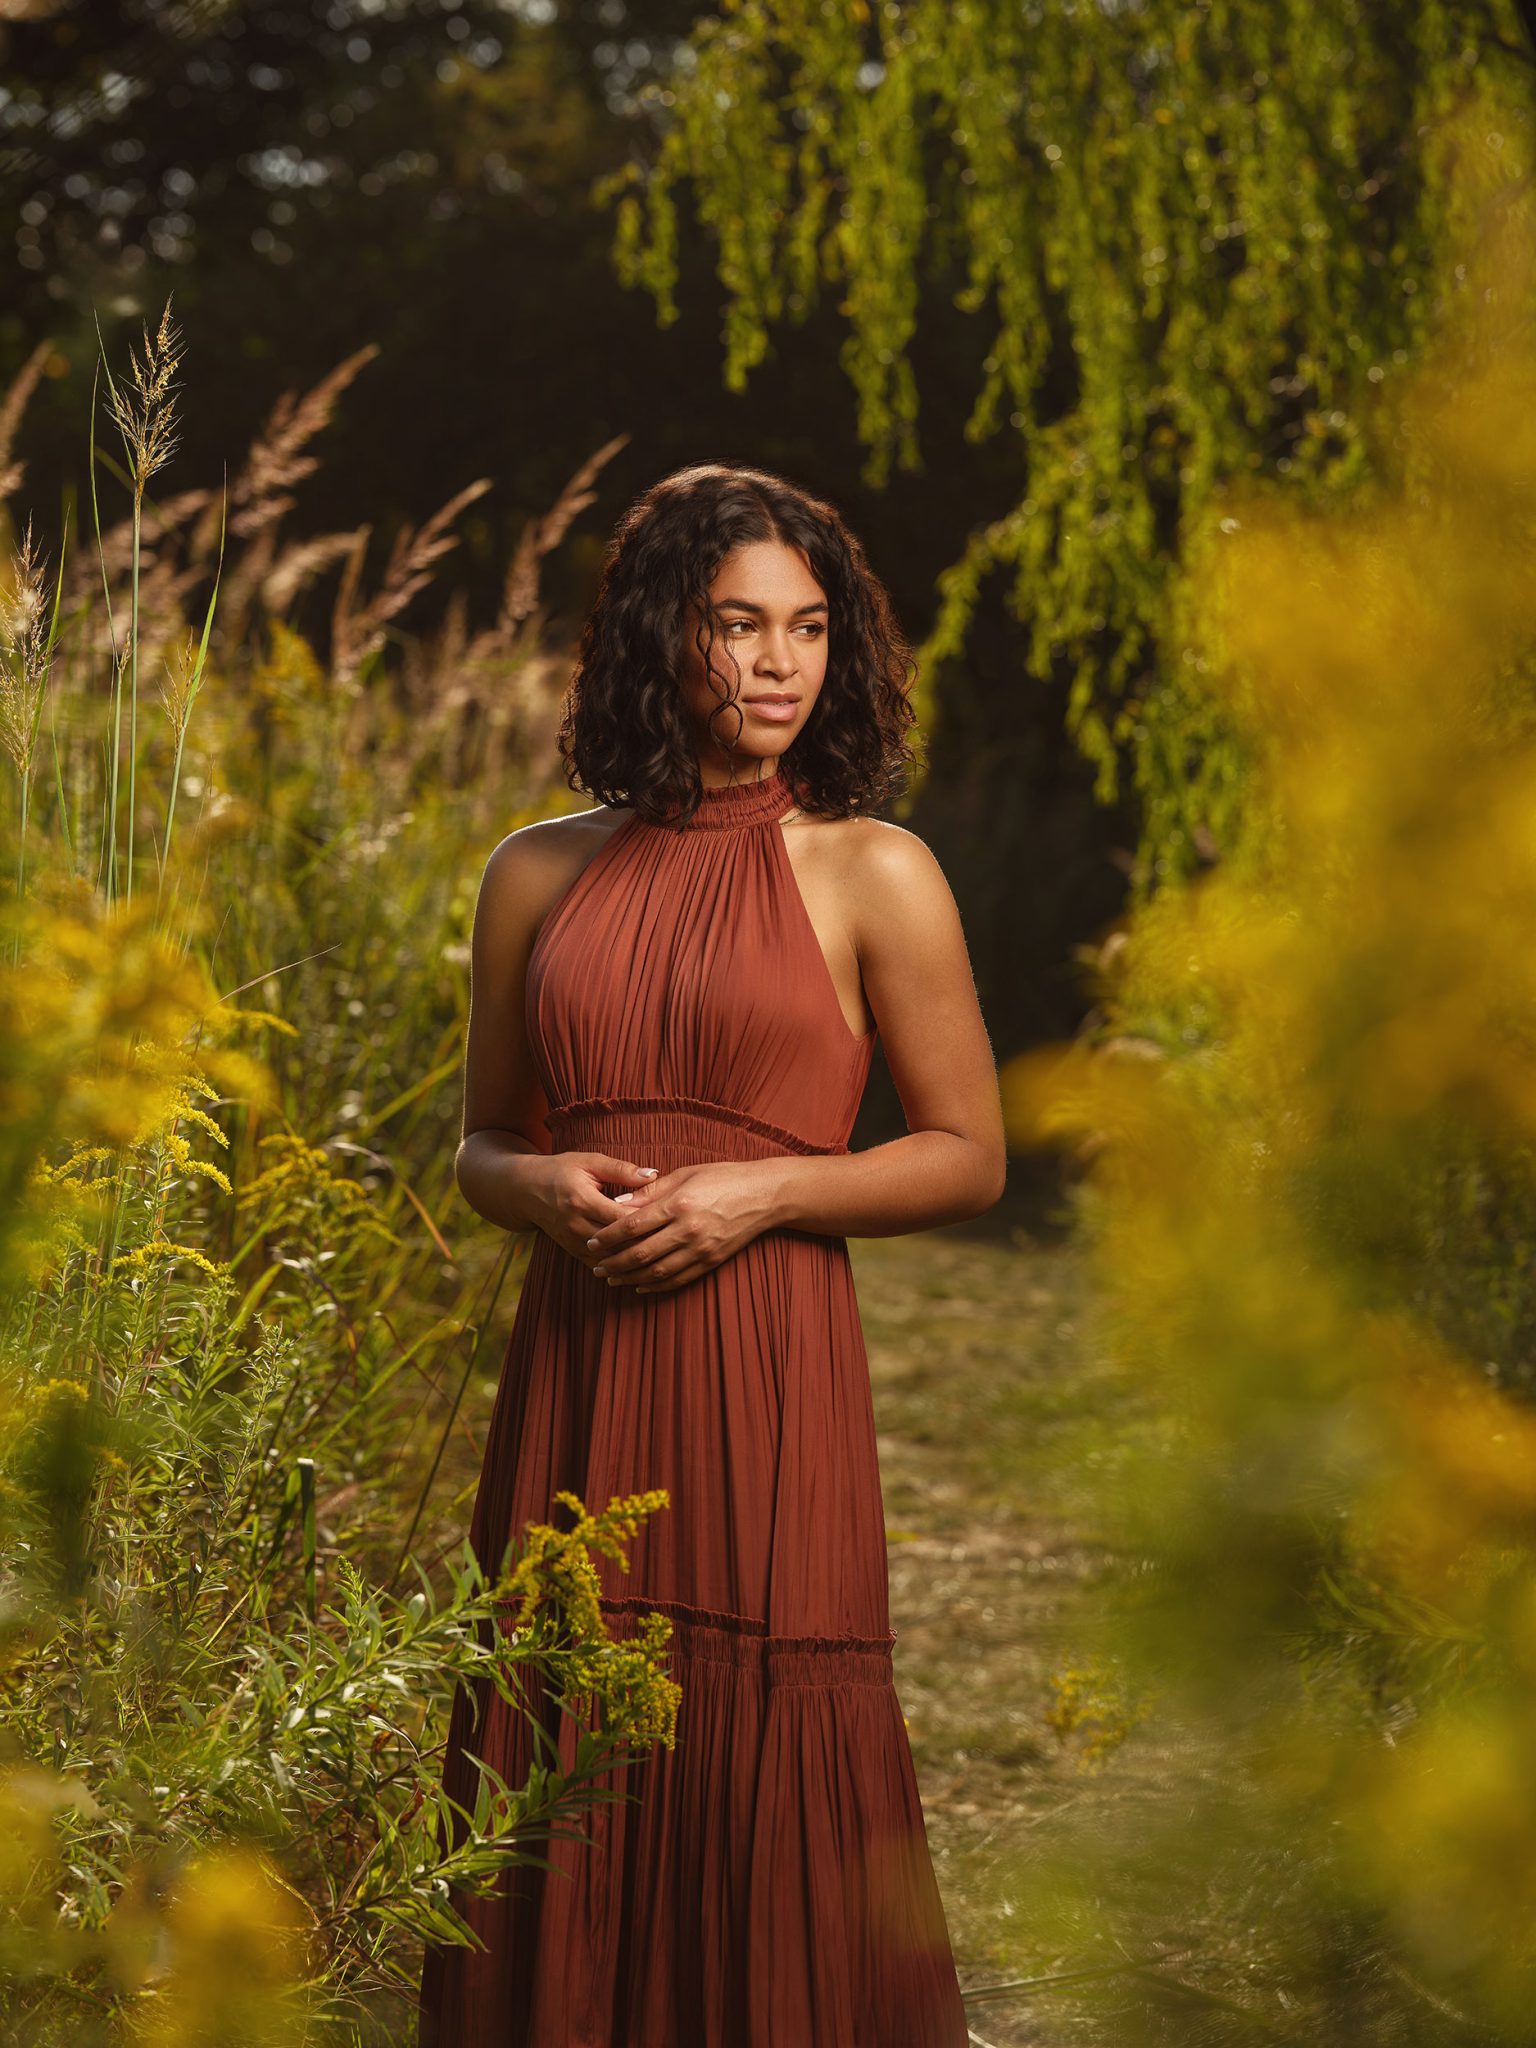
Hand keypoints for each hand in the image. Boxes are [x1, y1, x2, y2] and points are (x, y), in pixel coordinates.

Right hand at [522, 1151, 659, 1260]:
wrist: (526, 1190)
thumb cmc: (562, 1170)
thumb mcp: (590, 1161)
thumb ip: (622, 1169)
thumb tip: (653, 1174)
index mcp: (582, 1200)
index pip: (621, 1217)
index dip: (646, 1220)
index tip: (670, 1219)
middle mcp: (576, 1224)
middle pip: (617, 1242)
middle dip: (645, 1243)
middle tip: (673, 1242)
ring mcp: (573, 1241)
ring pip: (609, 1258)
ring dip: (634, 1260)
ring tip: (661, 1257)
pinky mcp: (572, 1250)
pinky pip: (599, 1265)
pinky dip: (619, 1268)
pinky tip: (639, 1268)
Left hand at [582, 1160, 782, 1293]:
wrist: (764, 1195)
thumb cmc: (723, 1177)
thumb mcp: (685, 1174)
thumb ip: (651, 1192)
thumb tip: (618, 1204)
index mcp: (679, 1204)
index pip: (633, 1225)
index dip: (608, 1236)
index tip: (591, 1241)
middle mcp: (689, 1230)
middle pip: (640, 1253)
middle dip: (613, 1262)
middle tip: (595, 1266)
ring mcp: (701, 1249)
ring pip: (656, 1272)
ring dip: (629, 1277)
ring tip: (611, 1278)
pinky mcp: (711, 1261)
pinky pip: (678, 1279)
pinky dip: (655, 1285)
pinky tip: (639, 1285)